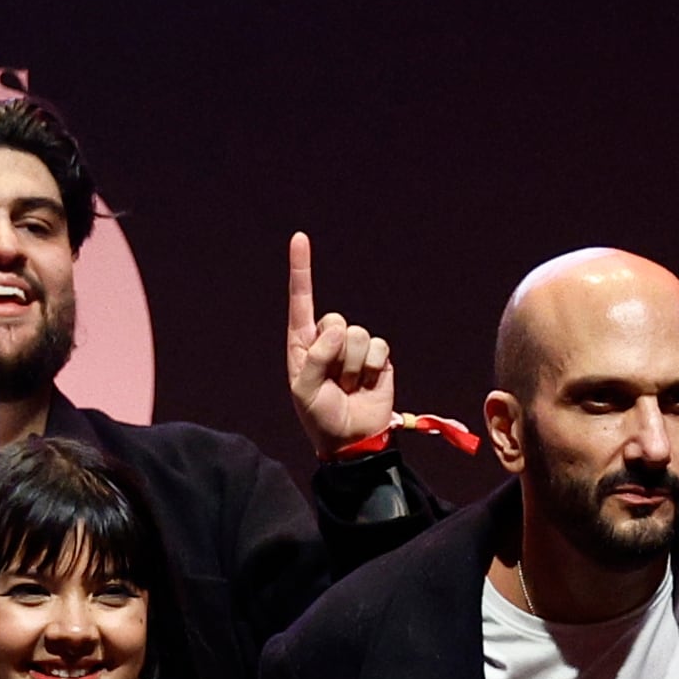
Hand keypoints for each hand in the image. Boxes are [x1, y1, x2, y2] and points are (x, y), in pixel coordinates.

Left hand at [284, 231, 395, 457]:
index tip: (299, 237)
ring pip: (358, 335)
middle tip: (333, 382)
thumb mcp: (304, 391)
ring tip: (349, 387)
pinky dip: (373, 369)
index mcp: (303, 342)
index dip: (301, 269)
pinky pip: (379, 348)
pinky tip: (367, 385)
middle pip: (335, 319)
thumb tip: (340, 329)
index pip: (302, 301)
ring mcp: (355, 348)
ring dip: (353, 367)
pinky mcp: (379, 357)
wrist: (352, 441)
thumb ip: (315, 357)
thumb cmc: (320, 416)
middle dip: (335, 353)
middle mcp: (329, 339)